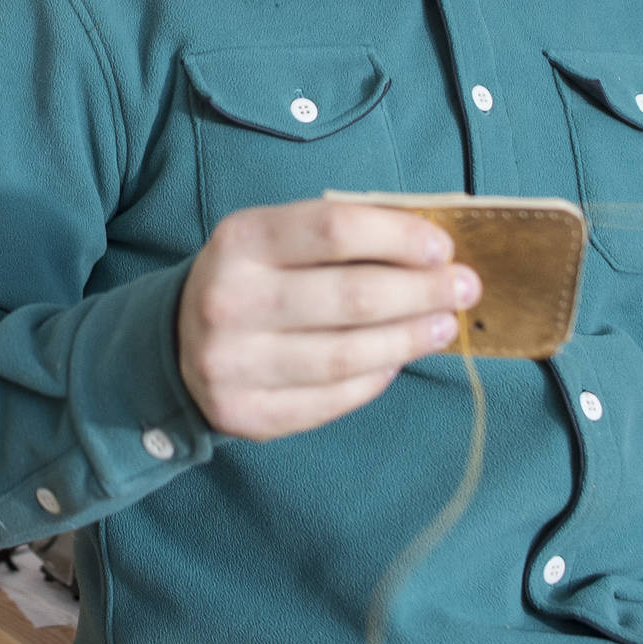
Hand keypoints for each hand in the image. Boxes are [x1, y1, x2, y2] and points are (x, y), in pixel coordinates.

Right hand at [176, 198, 480, 440]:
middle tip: (465, 289)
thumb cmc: (252, 278)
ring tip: (444, 326)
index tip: (443, 248)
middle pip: (351, 297)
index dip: (399, 237)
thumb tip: (431, 252)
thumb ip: (339, 238)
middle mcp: (229, 300)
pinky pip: (332, 399)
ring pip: (348, 356)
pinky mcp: (244, 413)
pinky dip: (375, 379)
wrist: (177, 340)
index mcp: (240, 240)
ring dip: (410, 339)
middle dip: (422, 291)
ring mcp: (233, 363)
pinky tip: (395, 361)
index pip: (334, 230)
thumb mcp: (275, 238)